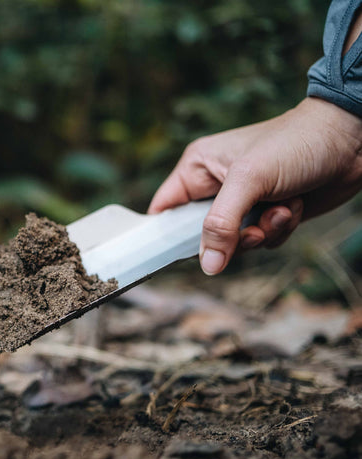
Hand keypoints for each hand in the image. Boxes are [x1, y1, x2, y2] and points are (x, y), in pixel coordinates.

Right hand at [148, 98, 361, 274]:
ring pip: (234, 242)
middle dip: (229, 238)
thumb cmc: (294, 144)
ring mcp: (242, 202)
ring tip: (280, 210)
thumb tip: (207, 266)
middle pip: (200, 235)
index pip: (165, 210)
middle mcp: (216, 187)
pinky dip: (278, 230)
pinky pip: (260, 240)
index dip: (167, 234)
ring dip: (261, 233)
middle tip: (251, 229)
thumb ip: (221, 224)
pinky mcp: (266, 213)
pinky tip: (293, 207)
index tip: (179, 252)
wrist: (351, 142)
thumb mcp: (248, 181)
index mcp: (198, 168)